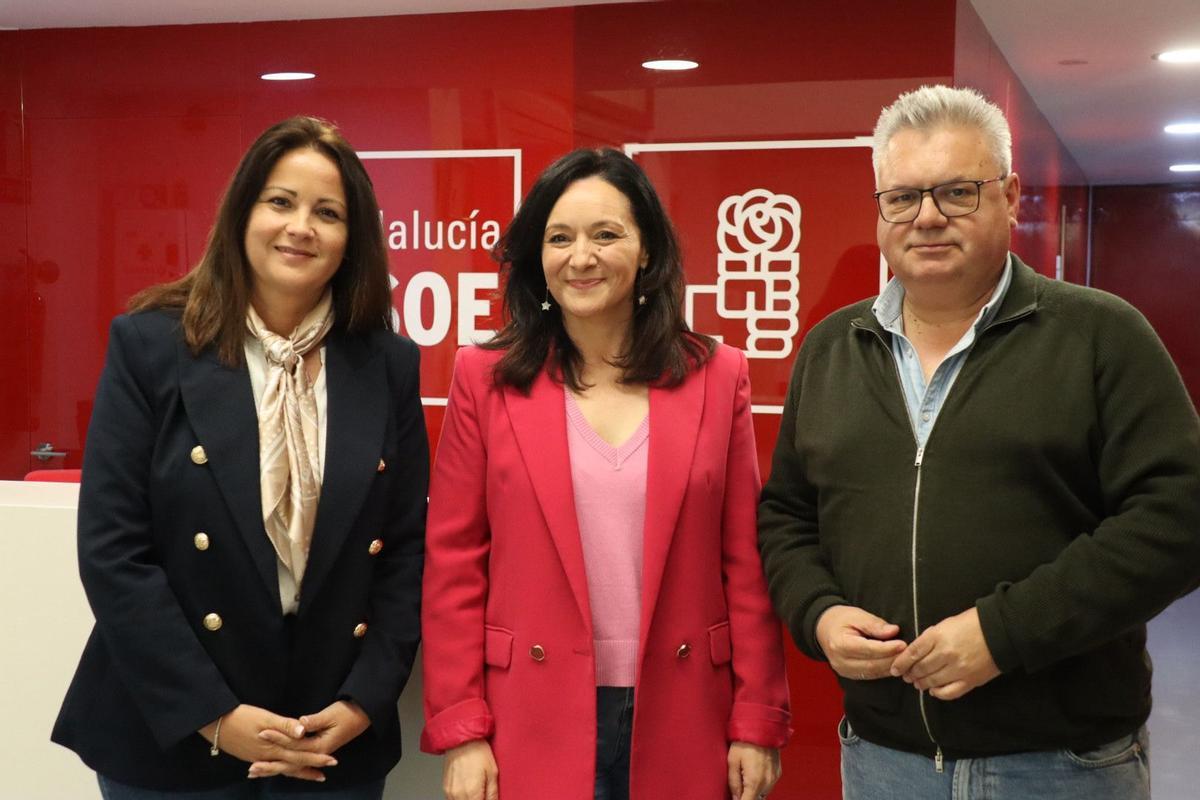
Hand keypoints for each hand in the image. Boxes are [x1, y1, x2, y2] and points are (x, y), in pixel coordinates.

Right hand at [198, 704, 334, 781]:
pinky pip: (270, 766)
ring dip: (296, 771)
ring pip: (281, 767)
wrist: (213, 723)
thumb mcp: (264, 717)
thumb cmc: (240, 716)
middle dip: (310, 768)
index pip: (300, 754)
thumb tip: (304, 732)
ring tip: (310, 775)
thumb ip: (285, 725)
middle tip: (325, 775)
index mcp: (274, 746)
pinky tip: (280, 770)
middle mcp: (267, 755)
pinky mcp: (250, 754)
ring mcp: (257, 757)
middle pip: (293, 764)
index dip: (317, 758)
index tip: (332, 760)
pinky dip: (279, 770)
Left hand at [251, 700, 371, 779]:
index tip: (261, 733)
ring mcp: (317, 753)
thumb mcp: (331, 714)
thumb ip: (314, 721)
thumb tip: (300, 723)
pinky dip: (285, 766)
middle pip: (290, 762)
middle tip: (251, 768)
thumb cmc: (348, 713)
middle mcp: (317, 753)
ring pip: (293, 765)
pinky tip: (275, 768)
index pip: (294, 744)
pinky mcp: (317, 751)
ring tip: (256, 773)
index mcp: (320, 745)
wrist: (363, 715)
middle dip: (271, 765)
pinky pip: (298, 762)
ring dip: (275, 769)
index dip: (278, 738)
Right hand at [442, 739, 498, 799]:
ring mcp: (450, 792)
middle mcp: (458, 795)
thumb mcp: (492, 773)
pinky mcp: (445, 788)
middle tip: (483, 794)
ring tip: (476, 792)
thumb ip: (493, 794)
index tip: (487, 798)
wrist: (461, 739)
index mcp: (472, 793)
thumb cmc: (477, 752)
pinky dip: (461, 799)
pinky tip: (468, 792)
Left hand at [727, 741, 780, 799]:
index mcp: (755, 782)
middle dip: (746, 796)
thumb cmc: (745, 741)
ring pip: (763, 793)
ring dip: (754, 790)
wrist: (763, 726)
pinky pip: (768, 785)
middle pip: (756, 799)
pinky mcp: (777, 773)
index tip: (735, 798)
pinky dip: (761, 784)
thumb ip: (734, 782)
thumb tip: (735, 797)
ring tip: (746, 775)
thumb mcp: (733, 761)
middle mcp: (767, 783)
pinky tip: (754, 772)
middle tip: (739, 784)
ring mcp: (774, 778)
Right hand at [815, 605, 906, 679]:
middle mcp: (841, 661)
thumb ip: (875, 624)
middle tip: (909, 653)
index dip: (887, 649)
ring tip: (905, 659)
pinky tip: (895, 664)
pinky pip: (871, 675)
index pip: (868, 649)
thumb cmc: (841, 619)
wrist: (824, 629)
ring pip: (873, 673)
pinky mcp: (850, 675)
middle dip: (893, 659)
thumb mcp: (857, 615)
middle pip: (872, 664)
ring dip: (891, 667)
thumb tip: (894, 631)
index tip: (903, 644)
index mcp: (840, 644)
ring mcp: (844, 671)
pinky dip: (884, 670)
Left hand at [890, 607, 999, 699]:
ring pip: (932, 681)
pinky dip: (938, 693)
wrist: (1001, 632)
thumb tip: (916, 653)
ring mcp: (958, 669)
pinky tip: (934, 691)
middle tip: (907, 676)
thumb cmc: (971, 623)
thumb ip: (930, 638)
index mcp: (937, 636)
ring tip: (918, 683)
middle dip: (910, 674)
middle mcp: (945, 653)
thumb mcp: (946, 624)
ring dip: (921, 683)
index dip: (901, 663)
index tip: (895, 669)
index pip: (912, 653)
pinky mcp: (970, 681)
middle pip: (920, 669)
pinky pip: (949, 692)